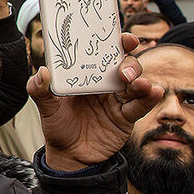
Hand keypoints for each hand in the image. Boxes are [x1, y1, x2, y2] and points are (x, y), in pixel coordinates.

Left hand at [28, 33, 163, 170]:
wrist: (69, 156)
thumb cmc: (57, 126)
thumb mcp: (46, 107)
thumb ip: (39, 90)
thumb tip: (42, 72)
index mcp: (86, 76)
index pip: (102, 53)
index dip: (113, 43)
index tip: (120, 37)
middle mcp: (104, 84)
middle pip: (123, 64)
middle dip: (128, 61)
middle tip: (123, 68)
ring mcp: (117, 99)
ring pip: (135, 82)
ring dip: (139, 78)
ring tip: (138, 83)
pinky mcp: (126, 116)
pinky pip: (141, 104)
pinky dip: (149, 97)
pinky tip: (154, 91)